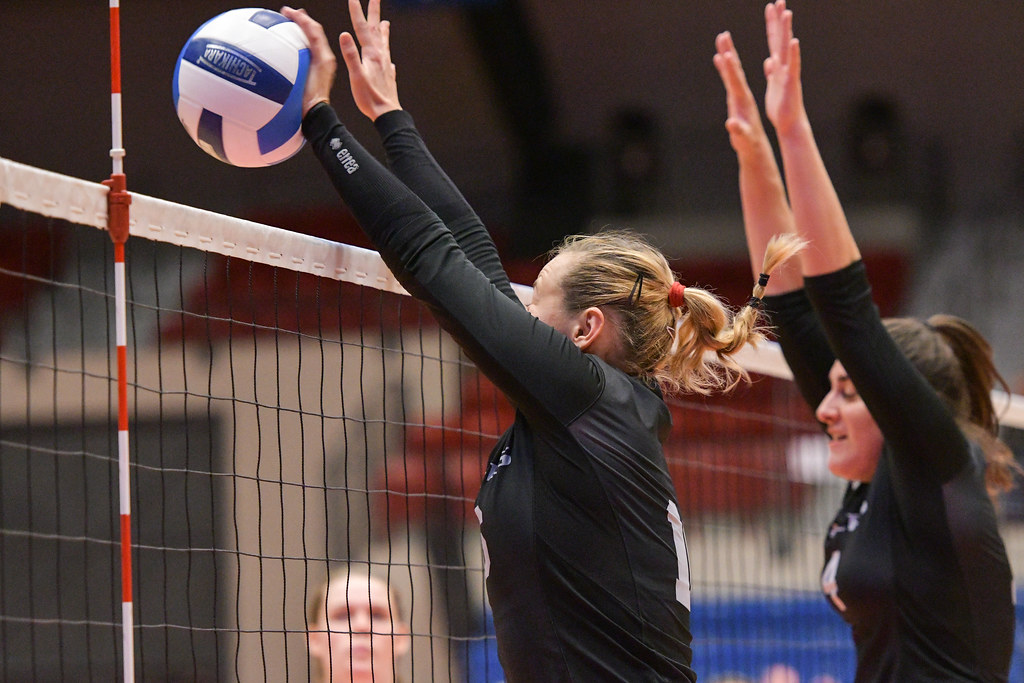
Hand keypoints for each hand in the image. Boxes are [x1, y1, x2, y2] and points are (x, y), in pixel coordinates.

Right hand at [281, 6, 337, 116]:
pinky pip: (310, 50)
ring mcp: (321, 64)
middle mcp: (324, 58)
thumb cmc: (312, 99)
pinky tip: (290, 42)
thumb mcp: (310, 75)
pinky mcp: (317, 71)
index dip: (302, 18)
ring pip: (312, 40)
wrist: (316, 115)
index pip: (314, 30)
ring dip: (302, 29)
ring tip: (290, 22)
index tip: (288, 11)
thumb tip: (299, 42)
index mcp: (324, 58)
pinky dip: (301, 41)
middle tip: (288, 13)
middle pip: (314, 32)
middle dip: (302, 20)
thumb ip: (308, 55)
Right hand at [338, 0, 401, 120]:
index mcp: (371, 55)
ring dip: (383, 30)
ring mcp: (385, 65)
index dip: (357, 13)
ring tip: (385, 22)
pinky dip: (386, 52)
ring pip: (384, 43)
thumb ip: (350, 55)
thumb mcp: (356, 76)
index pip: (362, 29)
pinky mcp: (388, 75)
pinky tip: (388, 57)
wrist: (387, 114)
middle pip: (376, 30)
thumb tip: (344, 34)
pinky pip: (387, 59)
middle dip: (374, 12)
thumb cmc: (369, 98)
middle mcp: (380, 57)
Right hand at [713, 30, 767, 156]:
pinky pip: (729, 80)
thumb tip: (731, 124)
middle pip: (734, 70)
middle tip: (723, 35)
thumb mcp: (742, 137)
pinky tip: (720, 60)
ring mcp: (739, 95)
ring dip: (727, 56)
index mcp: (744, 100)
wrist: (754, 145)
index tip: (726, 52)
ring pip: (732, 72)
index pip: (736, 80)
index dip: (730, 67)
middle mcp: (742, 94)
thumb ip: (737, 130)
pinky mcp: (736, 98)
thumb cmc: (747, 142)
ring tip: (721, 41)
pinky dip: (725, 69)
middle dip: (728, 52)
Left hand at [762, 0, 804, 136]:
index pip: (774, 41)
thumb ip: (772, 71)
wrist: (789, 123)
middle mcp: (785, 66)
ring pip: (787, 48)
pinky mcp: (791, 84)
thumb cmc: (781, 107)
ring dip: (787, 30)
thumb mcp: (772, 86)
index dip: (772, 24)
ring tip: (787, 13)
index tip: (770, 7)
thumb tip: (769, 60)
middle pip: (781, 39)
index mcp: (777, 67)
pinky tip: (794, 41)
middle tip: (779, 0)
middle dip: (779, 20)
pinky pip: (793, 66)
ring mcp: (789, 73)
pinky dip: (793, 54)